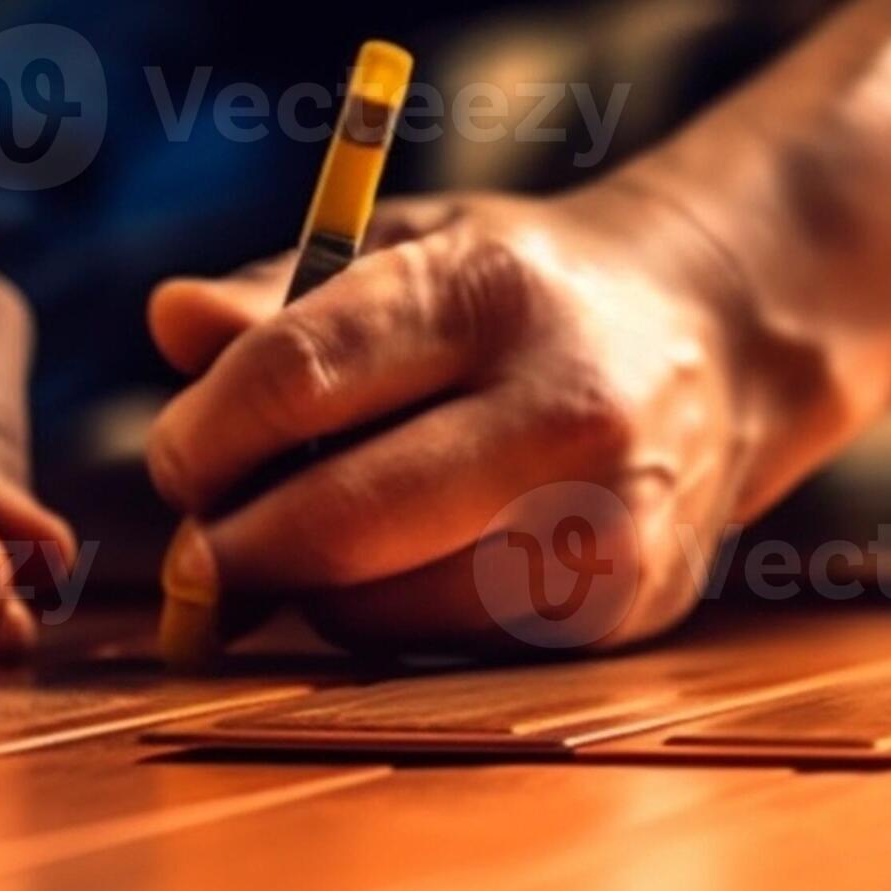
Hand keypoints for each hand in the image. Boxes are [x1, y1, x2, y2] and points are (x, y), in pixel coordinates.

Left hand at [143, 180, 819, 654]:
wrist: (718, 337)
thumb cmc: (523, 291)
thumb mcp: (410, 245)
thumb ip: (282, 292)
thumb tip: (171, 319)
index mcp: (489, 291)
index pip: (295, 377)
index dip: (203, 435)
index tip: (180, 459)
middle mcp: (561, 407)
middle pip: (336, 521)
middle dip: (233, 547)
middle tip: (200, 545)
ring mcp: (601, 521)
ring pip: (381, 606)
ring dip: (307, 593)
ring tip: (303, 544)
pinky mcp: (619, 606)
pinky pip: (443, 644)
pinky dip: (387, 620)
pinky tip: (397, 569)